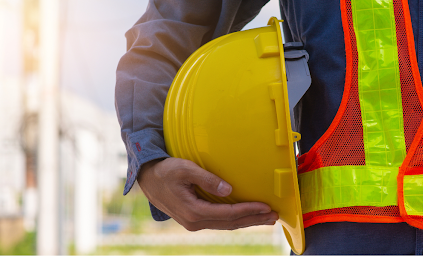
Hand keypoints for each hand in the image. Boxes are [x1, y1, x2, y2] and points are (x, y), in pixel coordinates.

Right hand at [137, 157, 278, 230]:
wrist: (147, 180)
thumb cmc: (165, 171)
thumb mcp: (184, 169)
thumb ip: (206, 179)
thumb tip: (228, 190)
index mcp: (193, 211)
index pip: (228, 214)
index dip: (249, 210)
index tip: (266, 207)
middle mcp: (195, 221)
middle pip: (231, 223)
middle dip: (254, 219)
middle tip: (274, 216)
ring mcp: (194, 223)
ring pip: (226, 224)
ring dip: (247, 220)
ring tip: (266, 218)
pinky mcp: (195, 219)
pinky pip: (220, 222)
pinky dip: (236, 219)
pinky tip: (246, 216)